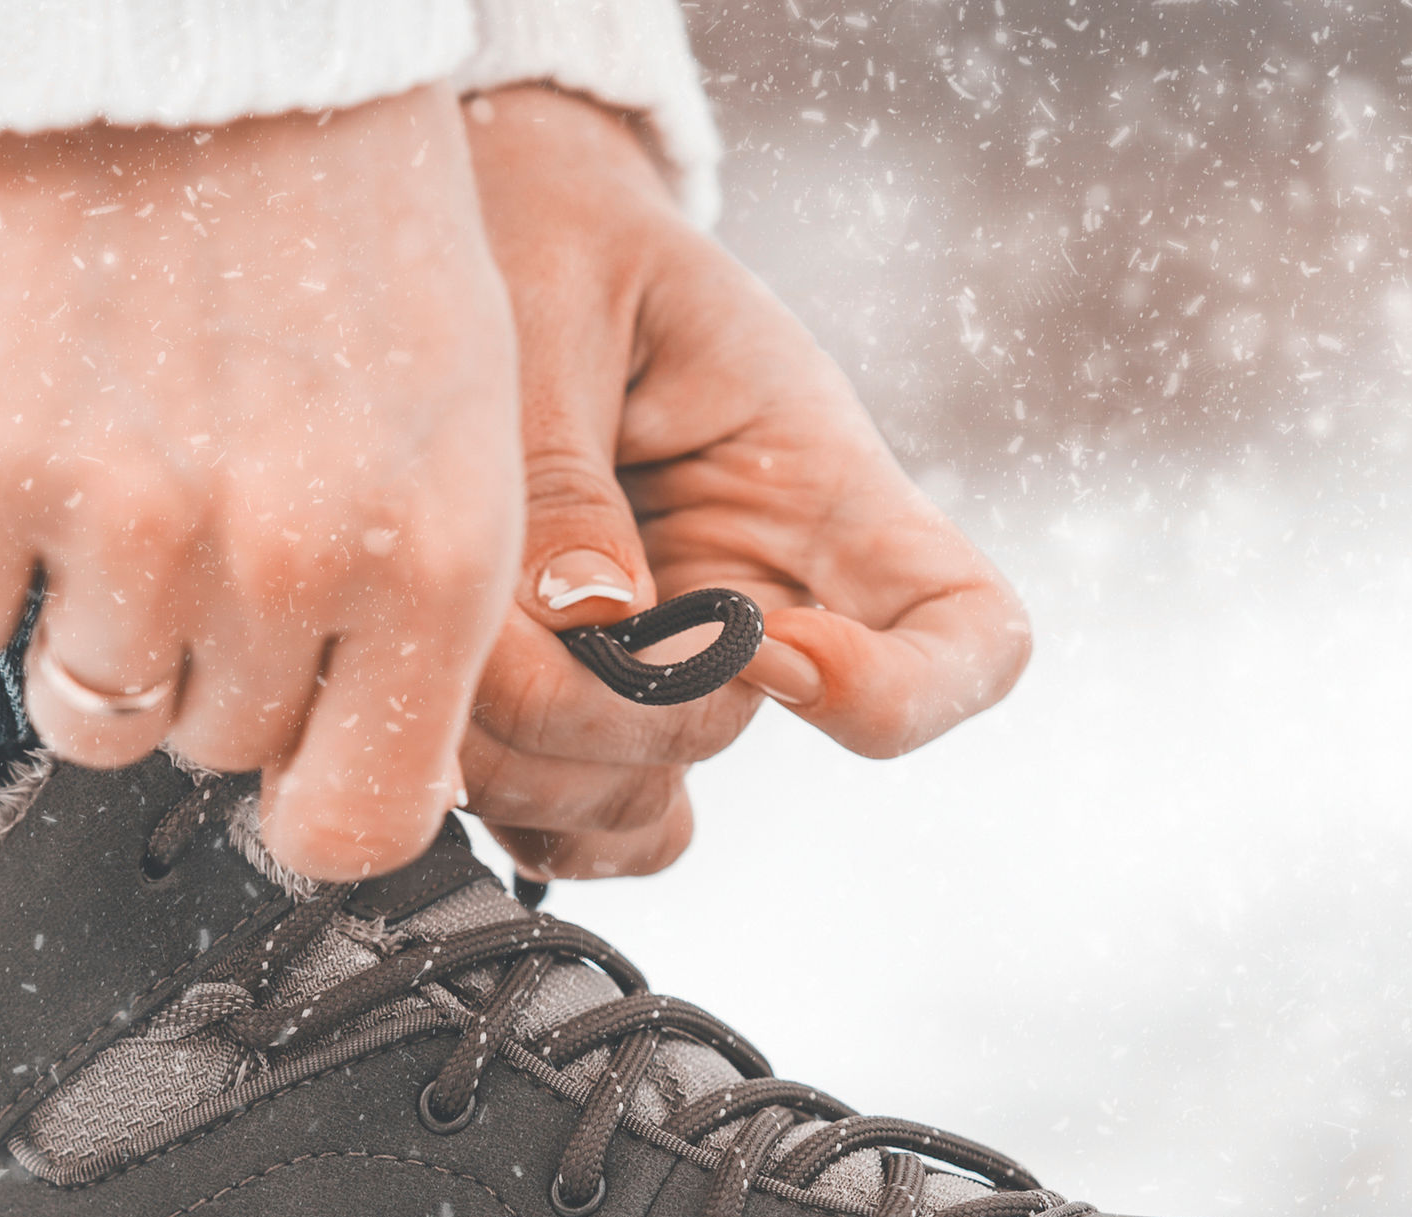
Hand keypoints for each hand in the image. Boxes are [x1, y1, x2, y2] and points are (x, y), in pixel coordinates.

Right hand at [0, 91, 520, 879]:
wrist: (219, 55)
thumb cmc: (362, 244)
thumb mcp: (466, 438)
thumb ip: (421, 618)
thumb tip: (363, 785)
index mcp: (434, 563)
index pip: (358, 825)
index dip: (313, 809)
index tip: (292, 768)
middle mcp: (289, 560)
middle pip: (211, 755)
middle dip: (211, 676)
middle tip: (217, 537)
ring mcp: (132, 518)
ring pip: (84, 714)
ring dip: (93, 637)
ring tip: (129, 503)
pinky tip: (31, 463)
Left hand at [457, 87, 1032, 879]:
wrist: (481, 206)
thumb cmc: (541, 222)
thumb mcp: (551, 299)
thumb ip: (560, 465)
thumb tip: (593, 625)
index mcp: (811, 476)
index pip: (968, 632)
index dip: (902, 693)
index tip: (770, 653)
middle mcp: (758, 588)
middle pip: (736, 734)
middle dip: (614, 714)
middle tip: (505, 621)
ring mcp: (666, 654)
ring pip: (642, 799)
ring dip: (536, 765)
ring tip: (444, 647)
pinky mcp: (574, 692)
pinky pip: (572, 817)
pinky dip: (510, 801)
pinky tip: (443, 717)